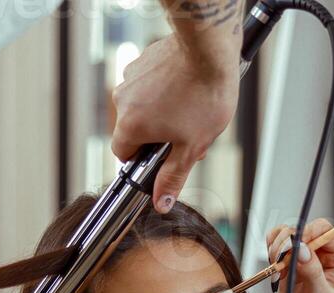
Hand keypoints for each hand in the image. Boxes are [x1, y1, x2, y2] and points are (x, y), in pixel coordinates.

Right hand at [110, 33, 238, 211]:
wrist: (210, 49)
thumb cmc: (204, 96)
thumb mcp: (191, 147)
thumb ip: (172, 177)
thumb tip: (160, 202)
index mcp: (130, 125)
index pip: (123, 154)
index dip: (143, 160)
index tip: (162, 158)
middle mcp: (124, 99)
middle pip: (134, 129)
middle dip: (158, 136)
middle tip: (186, 135)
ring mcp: (132, 76)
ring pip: (143, 105)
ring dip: (162, 112)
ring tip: (191, 109)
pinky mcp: (144, 59)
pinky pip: (149, 83)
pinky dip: (164, 89)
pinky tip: (187, 88)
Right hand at [264, 219, 333, 292]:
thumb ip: (311, 271)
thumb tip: (301, 248)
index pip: (324, 229)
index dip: (307, 232)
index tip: (294, 246)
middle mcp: (322, 251)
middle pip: (302, 228)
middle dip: (287, 241)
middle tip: (279, 259)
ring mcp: (305, 255)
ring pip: (287, 234)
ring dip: (276, 245)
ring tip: (276, 265)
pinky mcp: (290, 261)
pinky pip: (277, 245)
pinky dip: (271, 251)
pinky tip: (274, 267)